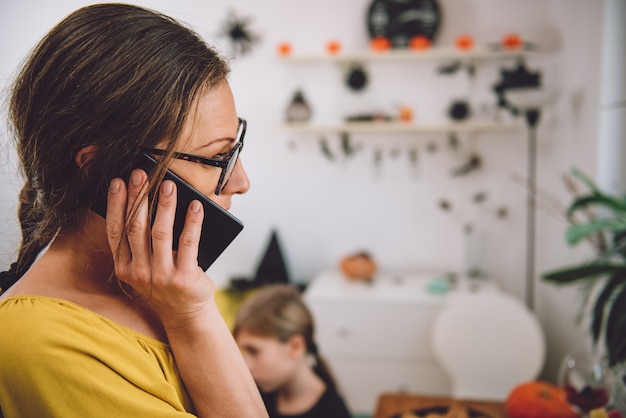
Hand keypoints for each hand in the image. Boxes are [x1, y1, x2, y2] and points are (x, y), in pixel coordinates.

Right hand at [105, 169, 214, 327]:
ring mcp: (161, 276)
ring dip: (164, 205)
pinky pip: (189, 243)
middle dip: (138, 197)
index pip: (116, 231)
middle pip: (136, 228)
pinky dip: (192, 221)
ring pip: (160, 233)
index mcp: (124, 267)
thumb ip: (141, 243)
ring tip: (168, 185)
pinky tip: (196, 206)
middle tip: (142, 173)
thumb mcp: (145, 266)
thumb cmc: (166, 282)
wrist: (187, 314)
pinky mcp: (184, 277)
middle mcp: (138, 272)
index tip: (118, 181)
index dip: (116, 205)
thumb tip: (148, 200)